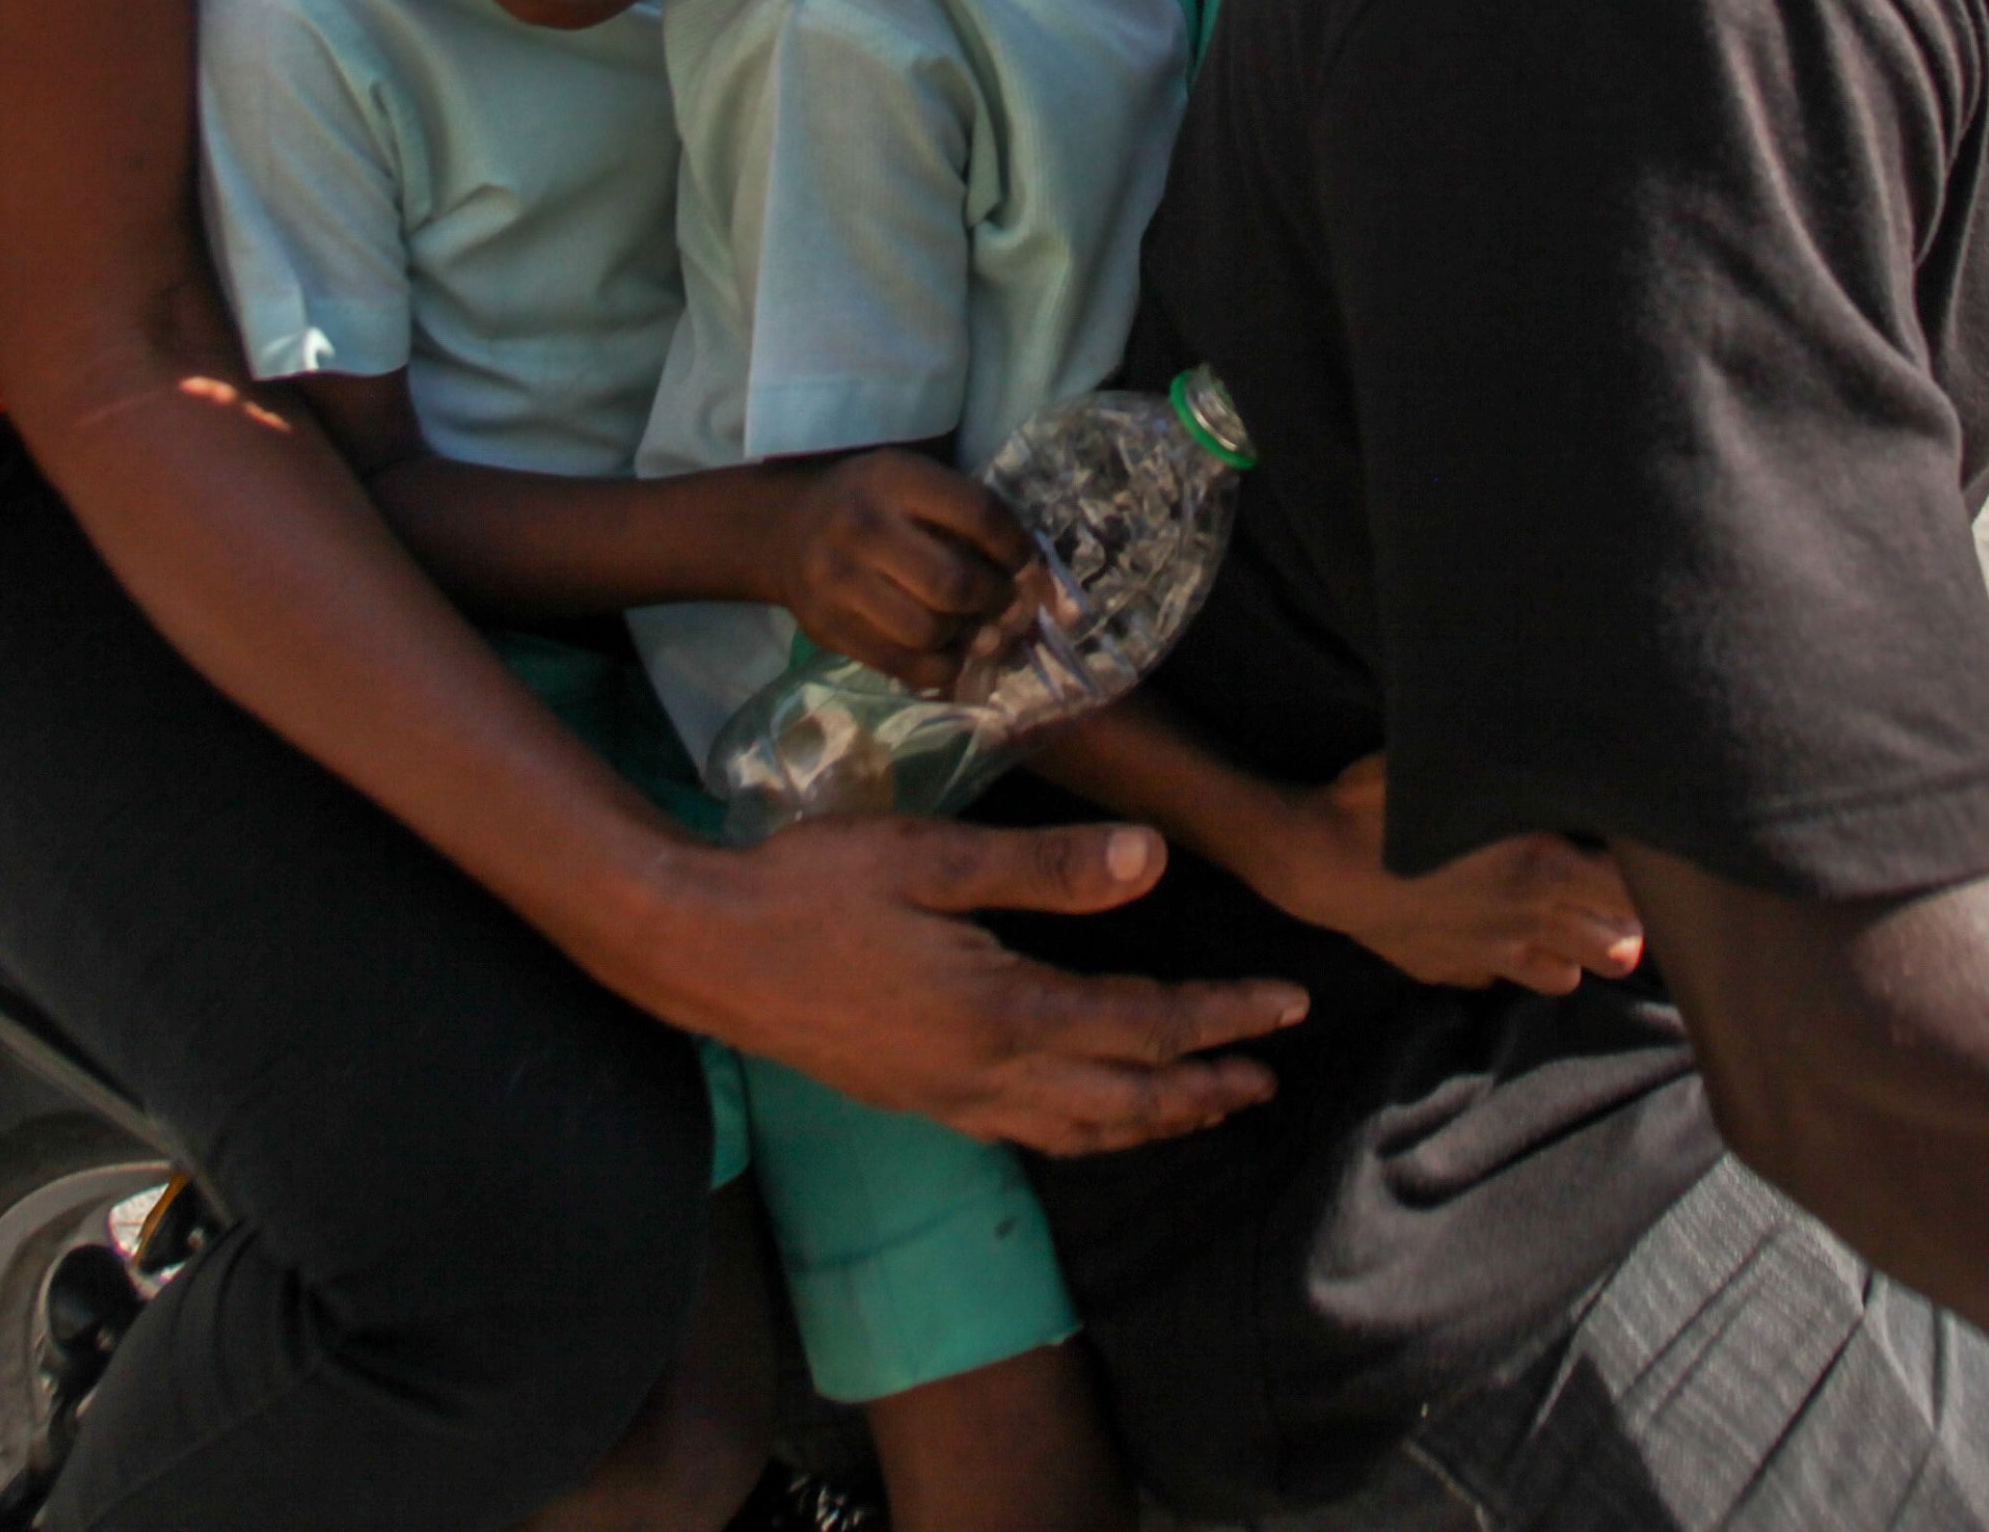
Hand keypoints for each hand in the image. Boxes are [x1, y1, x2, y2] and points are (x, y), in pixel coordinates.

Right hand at [644, 814, 1302, 1155]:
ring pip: (1080, 1129)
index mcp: (1001, 1010)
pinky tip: (1092, 1114)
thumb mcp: (931, 856)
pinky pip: (1028, 1133)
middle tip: (1270, 1075)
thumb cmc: (810, 887)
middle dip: (1207, 1086)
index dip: (1224, 1015)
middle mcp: (985, 1073)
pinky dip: (1086, 1130)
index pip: (1145, 1024)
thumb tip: (1153, 861)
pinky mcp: (916, 1100)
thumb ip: (1046, 868)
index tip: (1288, 1003)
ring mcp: (947, 1097)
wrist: (700, 950)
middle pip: (1127, 1097)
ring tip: (1206, 1105)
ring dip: (1154, 1120)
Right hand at [767, 451, 1036, 693]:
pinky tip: (950, 653)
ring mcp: (838, 583)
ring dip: (967, 637)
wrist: (784, 529)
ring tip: (975, 628)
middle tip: (1005, 603)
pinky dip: (940, 668)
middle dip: (995, 601)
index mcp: (894, 479)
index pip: (978, 516)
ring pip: (929, 631)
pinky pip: (902, 665)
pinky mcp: (828, 628)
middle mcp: (862, 528)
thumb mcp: (911, 480)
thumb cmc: (869, 501)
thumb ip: (965, 514)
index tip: (1026, 563)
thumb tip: (1033, 579)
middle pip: (953, 584)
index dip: (1017, 547)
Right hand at [1258, 756, 1645, 994]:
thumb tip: (1559, 729)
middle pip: (1617, 949)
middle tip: (1605, 889)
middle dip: (1622, 923)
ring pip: (1566, 978)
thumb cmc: (1382, 799)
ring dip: (1571, 950)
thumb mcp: (1452, 765)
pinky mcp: (1449, 970)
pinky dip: (1508, 959)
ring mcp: (1488, 954)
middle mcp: (1526, 920)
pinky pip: (1500, 978)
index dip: (1649, 878)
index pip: (1634, 893)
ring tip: (1559, 915)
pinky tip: (1491, 925)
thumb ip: (1514, 762)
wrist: (1314, 858)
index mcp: (1541, 868)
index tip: (1640, 854)